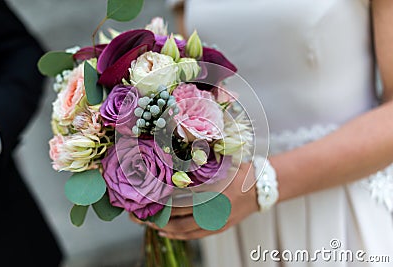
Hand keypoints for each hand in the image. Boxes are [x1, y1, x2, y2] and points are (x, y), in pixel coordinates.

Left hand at [130, 162, 258, 239]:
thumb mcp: (220, 163)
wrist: (260, 188)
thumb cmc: (238, 172)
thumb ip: (200, 163)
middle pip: (178, 217)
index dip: (160, 202)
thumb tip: (173, 158)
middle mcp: (213, 209)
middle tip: (138, 214)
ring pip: (184, 229)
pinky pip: (194, 236)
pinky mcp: (218, 228)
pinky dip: (178, 235)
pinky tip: (165, 233)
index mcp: (212, 191)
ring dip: (164, 228)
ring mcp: (216, 221)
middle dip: (156, 218)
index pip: (179, 200)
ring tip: (147, 224)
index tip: (144, 199)